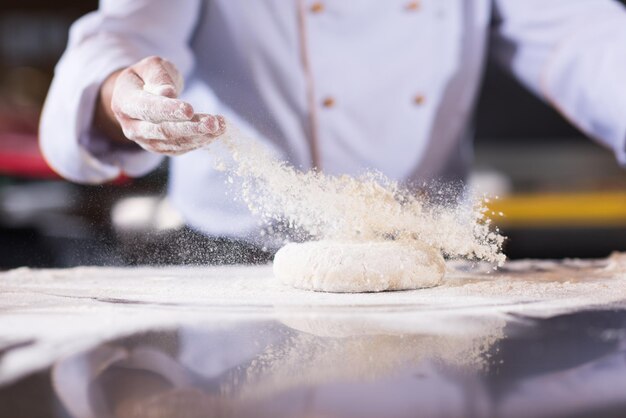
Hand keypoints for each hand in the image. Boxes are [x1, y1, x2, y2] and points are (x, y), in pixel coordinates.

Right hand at [95, 56, 224, 155]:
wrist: (140, 95)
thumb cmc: (147, 77)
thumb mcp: (151, 67)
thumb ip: (159, 77)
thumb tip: (168, 93)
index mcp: (124, 102)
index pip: (146, 108)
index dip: (168, 110)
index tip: (189, 109)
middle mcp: (132, 126)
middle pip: (162, 131)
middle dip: (190, 128)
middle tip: (213, 123)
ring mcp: (146, 141)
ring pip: (174, 142)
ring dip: (200, 136)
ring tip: (220, 126)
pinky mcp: (160, 148)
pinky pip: (181, 148)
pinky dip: (200, 141)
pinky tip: (215, 133)